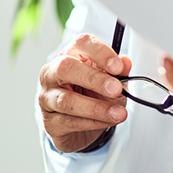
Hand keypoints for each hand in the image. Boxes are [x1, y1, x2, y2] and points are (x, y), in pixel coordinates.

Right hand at [37, 33, 131, 152]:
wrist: (80, 129)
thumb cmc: (91, 95)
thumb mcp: (110, 81)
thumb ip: (118, 71)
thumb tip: (125, 62)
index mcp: (69, 55)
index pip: (80, 43)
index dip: (100, 52)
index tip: (118, 66)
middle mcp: (52, 73)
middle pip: (65, 67)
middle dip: (93, 79)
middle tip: (115, 89)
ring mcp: (47, 98)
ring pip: (66, 100)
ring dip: (96, 108)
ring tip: (118, 112)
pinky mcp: (49, 122)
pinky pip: (70, 122)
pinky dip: (93, 122)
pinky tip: (107, 121)